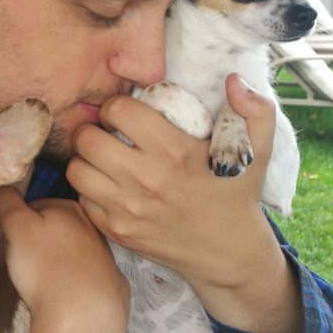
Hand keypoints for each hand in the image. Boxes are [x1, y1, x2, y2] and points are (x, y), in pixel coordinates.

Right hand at [0, 188, 129, 332]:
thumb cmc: (46, 267)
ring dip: (59, 264)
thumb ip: (7, 201)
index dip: (19, 224)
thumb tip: (4, 187)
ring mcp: (108, 260)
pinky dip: (78, 287)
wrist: (83, 319)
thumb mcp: (16, 227)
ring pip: (74, 255)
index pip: (37, 207)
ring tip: (43, 286)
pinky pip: (89, 282)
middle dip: (41, 243)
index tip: (12, 244)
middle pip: (57, 230)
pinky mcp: (114, 289)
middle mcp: (94, 229)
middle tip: (25, 266)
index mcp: (71, 209)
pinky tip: (67, 300)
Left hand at [68, 74, 301, 332]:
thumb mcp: (256, 150)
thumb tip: (235, 80)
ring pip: (77, 169)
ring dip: (87, 160)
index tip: (126, 114)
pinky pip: (82, 199)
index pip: (118, 110)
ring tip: (103, 158)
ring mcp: (128, 208)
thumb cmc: (236, 194)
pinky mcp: (117, 231)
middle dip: (94, 130)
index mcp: (175, 150)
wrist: (229, 253)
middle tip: (107, 134)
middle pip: (87, 138)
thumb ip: (254, 110)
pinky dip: (90, 190)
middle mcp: (146, 179)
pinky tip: (109, 186)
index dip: (117, 106)